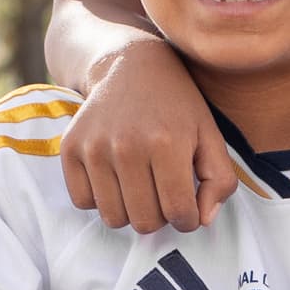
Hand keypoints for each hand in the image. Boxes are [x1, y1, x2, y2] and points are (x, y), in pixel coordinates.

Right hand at [61, 38, 235, 233]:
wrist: (129, 66)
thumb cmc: (176, 106)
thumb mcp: (210, 135)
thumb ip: (219, 181)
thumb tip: (202, 220)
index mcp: (168, 143)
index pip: (179, 214)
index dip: (188, 219)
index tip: (187, 205)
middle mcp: (127, 146)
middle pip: (145, 223)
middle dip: (160, 215)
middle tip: (162, 190)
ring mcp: (94, 147)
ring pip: (113, 218)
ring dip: (130, 210)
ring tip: (140, 184)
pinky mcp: (70, 148)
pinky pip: (83, 202)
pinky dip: (100, 198)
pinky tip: (114, 176)